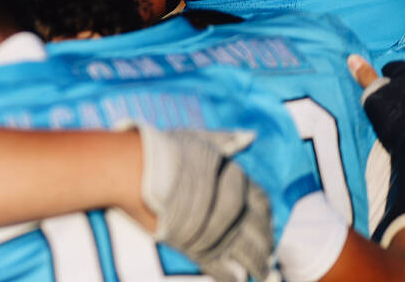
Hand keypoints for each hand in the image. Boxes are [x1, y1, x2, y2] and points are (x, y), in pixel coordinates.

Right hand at [135, 124, 272, 281]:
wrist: (136, 170)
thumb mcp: (199, 139)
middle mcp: (233, 206)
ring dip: (257, 264)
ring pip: (247, 252)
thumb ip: (225, 141)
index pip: (261, 201)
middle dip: (265, 243)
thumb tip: (249, 137)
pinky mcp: (197, 247)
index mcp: (236, 178)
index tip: (267, 222)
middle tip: (268, 253)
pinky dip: (230, 277)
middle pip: (259, 230)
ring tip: (261, 274)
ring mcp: (217, 228)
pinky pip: (221, 268)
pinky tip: (236, 281)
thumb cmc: (165, 150)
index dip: (265, 214)